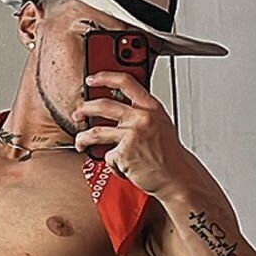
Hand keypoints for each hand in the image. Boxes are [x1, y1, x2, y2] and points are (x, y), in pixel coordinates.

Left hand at [72, 71, 193, 197]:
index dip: (105, 77)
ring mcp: (132, 135)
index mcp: (152, 107)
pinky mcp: (124, 154)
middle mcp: (142, 118)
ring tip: (80, 142)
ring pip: (95, 132)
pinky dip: (113, 164)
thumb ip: (141, 113)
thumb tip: (116, 106)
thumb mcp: (160, 124)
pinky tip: (123, 167)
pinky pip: (107, 156)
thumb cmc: (169, 155)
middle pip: (103, 106)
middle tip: (78, 114)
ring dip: (82, 138)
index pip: (125, 82)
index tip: (91, 79)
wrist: (177, 178)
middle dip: (84, 109)